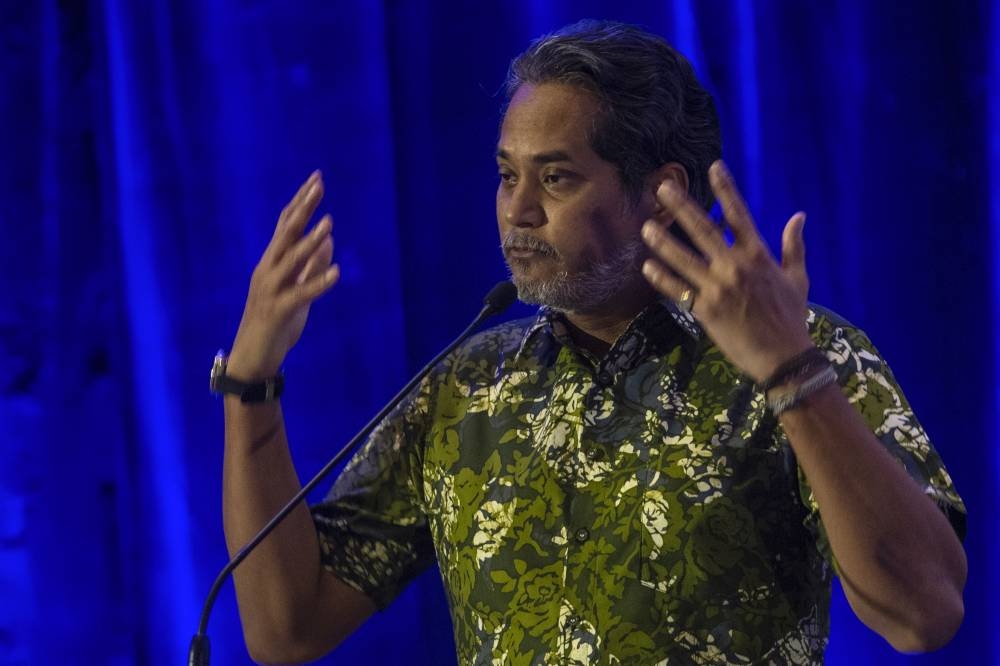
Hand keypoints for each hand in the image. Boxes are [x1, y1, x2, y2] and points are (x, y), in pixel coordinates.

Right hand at [228, 171, 338, 378]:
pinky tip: (337, 273)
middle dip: (303, 208)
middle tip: (319, 186)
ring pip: (291, 259)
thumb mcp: (298, 291)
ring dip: (311, 240)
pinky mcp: (279, 311)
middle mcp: (268, 270)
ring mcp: (271, 290)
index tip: (316, 179)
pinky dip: (319, 282)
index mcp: (271, 263)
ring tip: (329, 223)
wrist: (252, 357)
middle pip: (285, 233)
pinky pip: (302, 294)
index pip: (285, 224)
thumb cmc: (275, 324)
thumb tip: (328, 240)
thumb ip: (311, 265)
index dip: (301, 202)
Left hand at [640, 160, 812, 382]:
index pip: (739, 214)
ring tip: (645, 227)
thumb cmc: (791, 317)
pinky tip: (647, 267)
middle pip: (702, 229)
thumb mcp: (798, 278)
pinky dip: (661, 278)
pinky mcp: (704, 310)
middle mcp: (735, 267)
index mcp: (759, 255)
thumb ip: (794, 246)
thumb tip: (799, 216)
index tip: (714, 166)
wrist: (784, 357)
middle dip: (681, 206)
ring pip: (682, 258)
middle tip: (662, 188)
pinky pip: (677, 290)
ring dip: (662, 241)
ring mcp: (717, 288)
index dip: (726, 189)